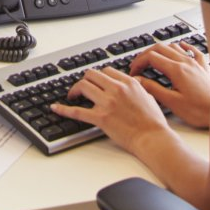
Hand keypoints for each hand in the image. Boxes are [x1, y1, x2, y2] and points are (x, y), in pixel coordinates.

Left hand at [51, 65, 170, 152]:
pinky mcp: (100, 118)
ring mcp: (106, 103)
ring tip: (73, 95)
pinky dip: (64, 109)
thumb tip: (132, 82)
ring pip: (83, 86)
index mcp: (128, 83)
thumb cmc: (154, 122)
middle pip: (91, 75)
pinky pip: (77, 111)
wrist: (154, 139)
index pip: (106, 71)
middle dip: (85, 79)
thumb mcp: (148, 96)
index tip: (96, 82)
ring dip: (75, 89)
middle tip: (83, 87)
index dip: (100, 76)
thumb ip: (137, 86)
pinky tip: (56, 108)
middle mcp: (115, 89)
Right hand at [129, 41, 209, 128]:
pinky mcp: (204, 69)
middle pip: (160, 48)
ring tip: (153, 58)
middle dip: (145, 54)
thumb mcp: (173, 103)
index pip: (151, 57)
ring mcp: (195, 64)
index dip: (138, 62)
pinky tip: (182, 46)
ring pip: (174, 46)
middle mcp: (186, 62)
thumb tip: (139, 80)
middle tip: (138, 65)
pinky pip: (193, 50)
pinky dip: (184, 46)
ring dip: (161, 50)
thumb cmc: (201, 111)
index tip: (133, 71)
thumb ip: (154, 89)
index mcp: (177, 70)